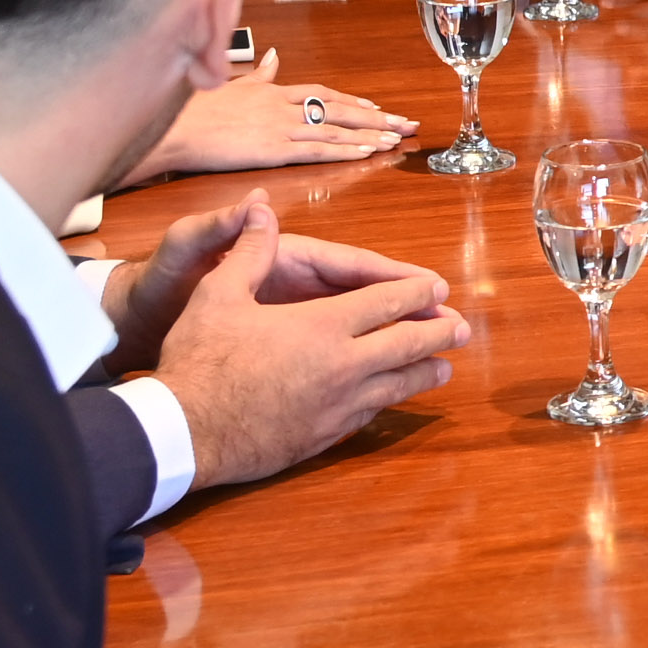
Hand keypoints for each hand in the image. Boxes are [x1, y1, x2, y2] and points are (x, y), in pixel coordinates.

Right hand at [117, 54, 407, 185]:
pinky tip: (368, 152)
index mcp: (272, 90)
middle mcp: (283, 104)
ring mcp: (280, 126)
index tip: (376, 107)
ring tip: (396, 139)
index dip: (351, 101)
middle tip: (405, 122)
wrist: (173, 127)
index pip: (322, 93)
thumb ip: (257, 74)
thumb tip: (273, 56)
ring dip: (369, 134)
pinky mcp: (274, 148)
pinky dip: (346, 149)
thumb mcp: (229, 84)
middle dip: (374, 116)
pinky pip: (318, 148)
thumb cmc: (193, 110)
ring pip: (335, 128)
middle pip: (339, 108)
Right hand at [145, 201, 470, 488]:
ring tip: (444, 368)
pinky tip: (389, 399)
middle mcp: (343, 365)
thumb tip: (262, 210)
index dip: (415, 292)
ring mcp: (338, 406)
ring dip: (423, 373)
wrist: (186, 431)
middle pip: (406, 345)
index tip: (438, 286)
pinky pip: (368, 415)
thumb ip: (249, 252)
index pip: (385, 302)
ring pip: (396, 386)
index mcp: (323, 325)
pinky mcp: (324, 437)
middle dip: (437, 332)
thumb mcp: (219, 294)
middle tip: (462, 328)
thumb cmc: (200, 359)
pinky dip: (386, 401)